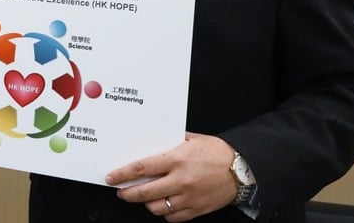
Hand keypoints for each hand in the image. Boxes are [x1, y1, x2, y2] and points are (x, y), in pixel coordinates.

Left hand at [105, 132, 237, 221]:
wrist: (242, 170)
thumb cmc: (217, 152)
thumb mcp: (191, 139)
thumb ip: (169, 142)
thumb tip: (150, 144)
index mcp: (177, 160)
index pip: (141, 169)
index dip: (122, 175)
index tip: (111, 178)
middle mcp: (180, 180)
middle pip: (144, 192)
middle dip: (128, 193)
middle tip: (121, 191)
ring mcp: (188, 198)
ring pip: (157, 207)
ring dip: (146, 203)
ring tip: (142, 197)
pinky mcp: (196, 210)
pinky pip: (173, 217)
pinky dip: (164, 212)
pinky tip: (162, 205)